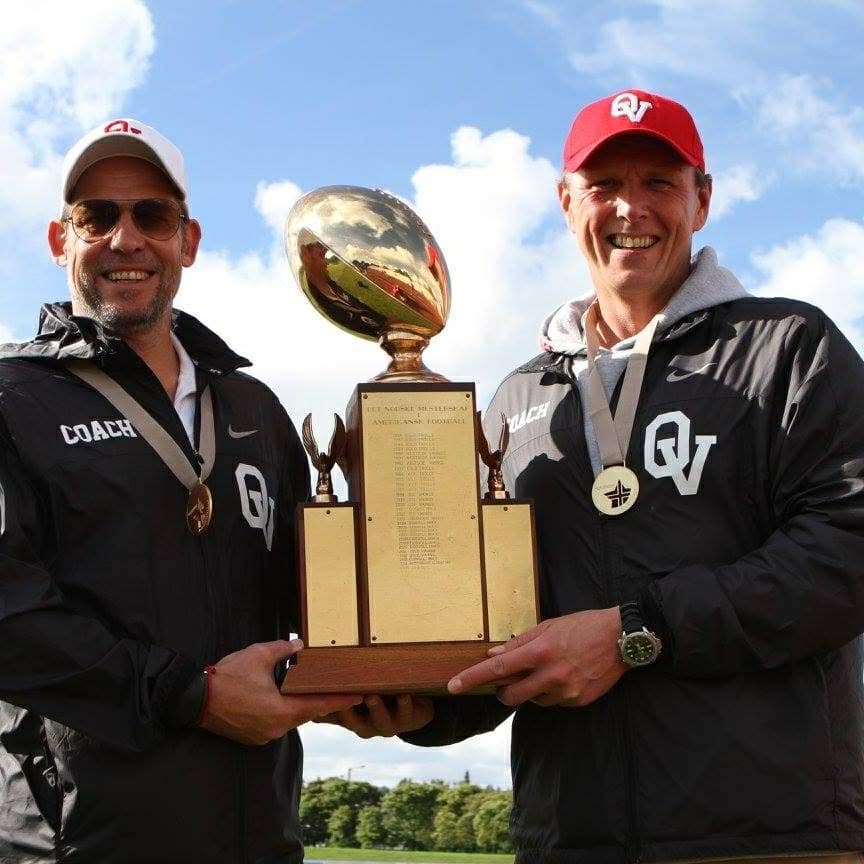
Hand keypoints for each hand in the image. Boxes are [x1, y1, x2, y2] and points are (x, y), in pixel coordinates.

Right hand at [199, 639, 361, 744]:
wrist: (194, 700)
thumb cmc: (227, 678)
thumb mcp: (258, 655)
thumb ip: (283, 650)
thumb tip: (299, 644)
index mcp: (281, 712)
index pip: (318, 706)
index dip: (340, 701)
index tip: (359, 696)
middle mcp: (276, 728)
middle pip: (306, 714)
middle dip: (321, 701)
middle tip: (341, 690)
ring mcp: (263, 735)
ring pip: (291, 719)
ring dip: (300, 706)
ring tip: (315, 691)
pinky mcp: (253, 736)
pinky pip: (276, 723)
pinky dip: (284, 711)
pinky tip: (286, 698)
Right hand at [316, 694, 434, 738]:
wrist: (414, 712)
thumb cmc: (380, 703)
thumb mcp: (358, 702)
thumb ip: (335, 700)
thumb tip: (305, 694)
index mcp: (356, 721)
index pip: (340, 717)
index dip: (330, 711)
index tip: (319, 703)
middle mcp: (370, 726)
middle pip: (357, 723)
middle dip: (350, 714)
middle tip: (344, 701)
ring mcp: (389, 724)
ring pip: (381, 719)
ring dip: (376, 709)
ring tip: (371, 696)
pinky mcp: (408, 718)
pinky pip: (406, 713)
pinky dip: (405, 704)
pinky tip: (404, 695)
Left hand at [447, 608, 627, 707]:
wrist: (622, 638)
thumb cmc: (583, 626)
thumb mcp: (549, 626)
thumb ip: (520, 642)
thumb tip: (494, 655)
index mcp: (540, 652)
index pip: (497, 670)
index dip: (472, 678)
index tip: (453, 686)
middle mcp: (551, 675)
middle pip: (510, 695)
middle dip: (502, 691)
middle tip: (506, 681)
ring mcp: (566, 691)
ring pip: (533, 701)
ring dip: (530, 690)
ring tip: (546, 670)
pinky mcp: (579, 702)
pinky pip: (554, 703)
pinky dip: (551, 693)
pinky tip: (563, 677)